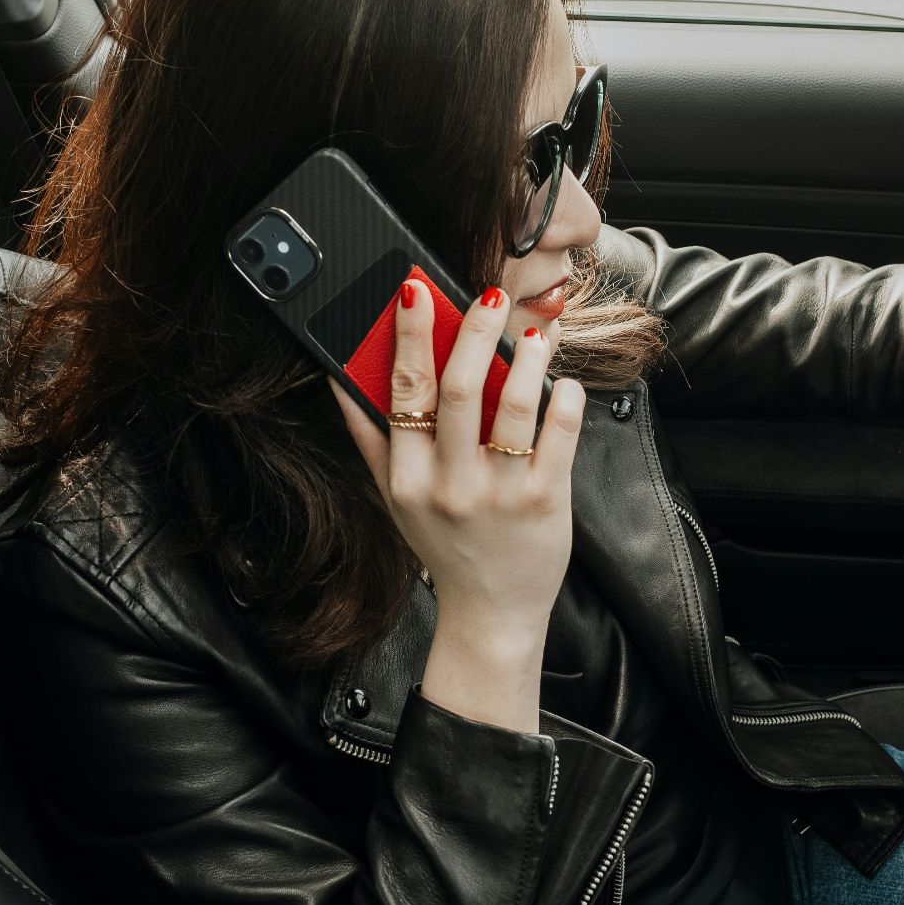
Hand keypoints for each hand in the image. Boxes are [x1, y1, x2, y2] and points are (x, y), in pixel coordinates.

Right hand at [329, 280, 585, 731]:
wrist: (491, 613)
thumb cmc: (444, 547)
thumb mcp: (393, 498)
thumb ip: (368, 440)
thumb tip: (339, 380)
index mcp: (407, 477)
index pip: (404, 392)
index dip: (409, 336)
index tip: (417, 291)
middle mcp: (450, 484)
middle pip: (461, 390)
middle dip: (474, 331)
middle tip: (489, 295)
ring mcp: (500, 494)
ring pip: (516, 406)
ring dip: (528, 359)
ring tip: (537, 333)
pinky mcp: (546, 502)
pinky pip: (560, 437)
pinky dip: (564, 400)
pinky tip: (563, 382)